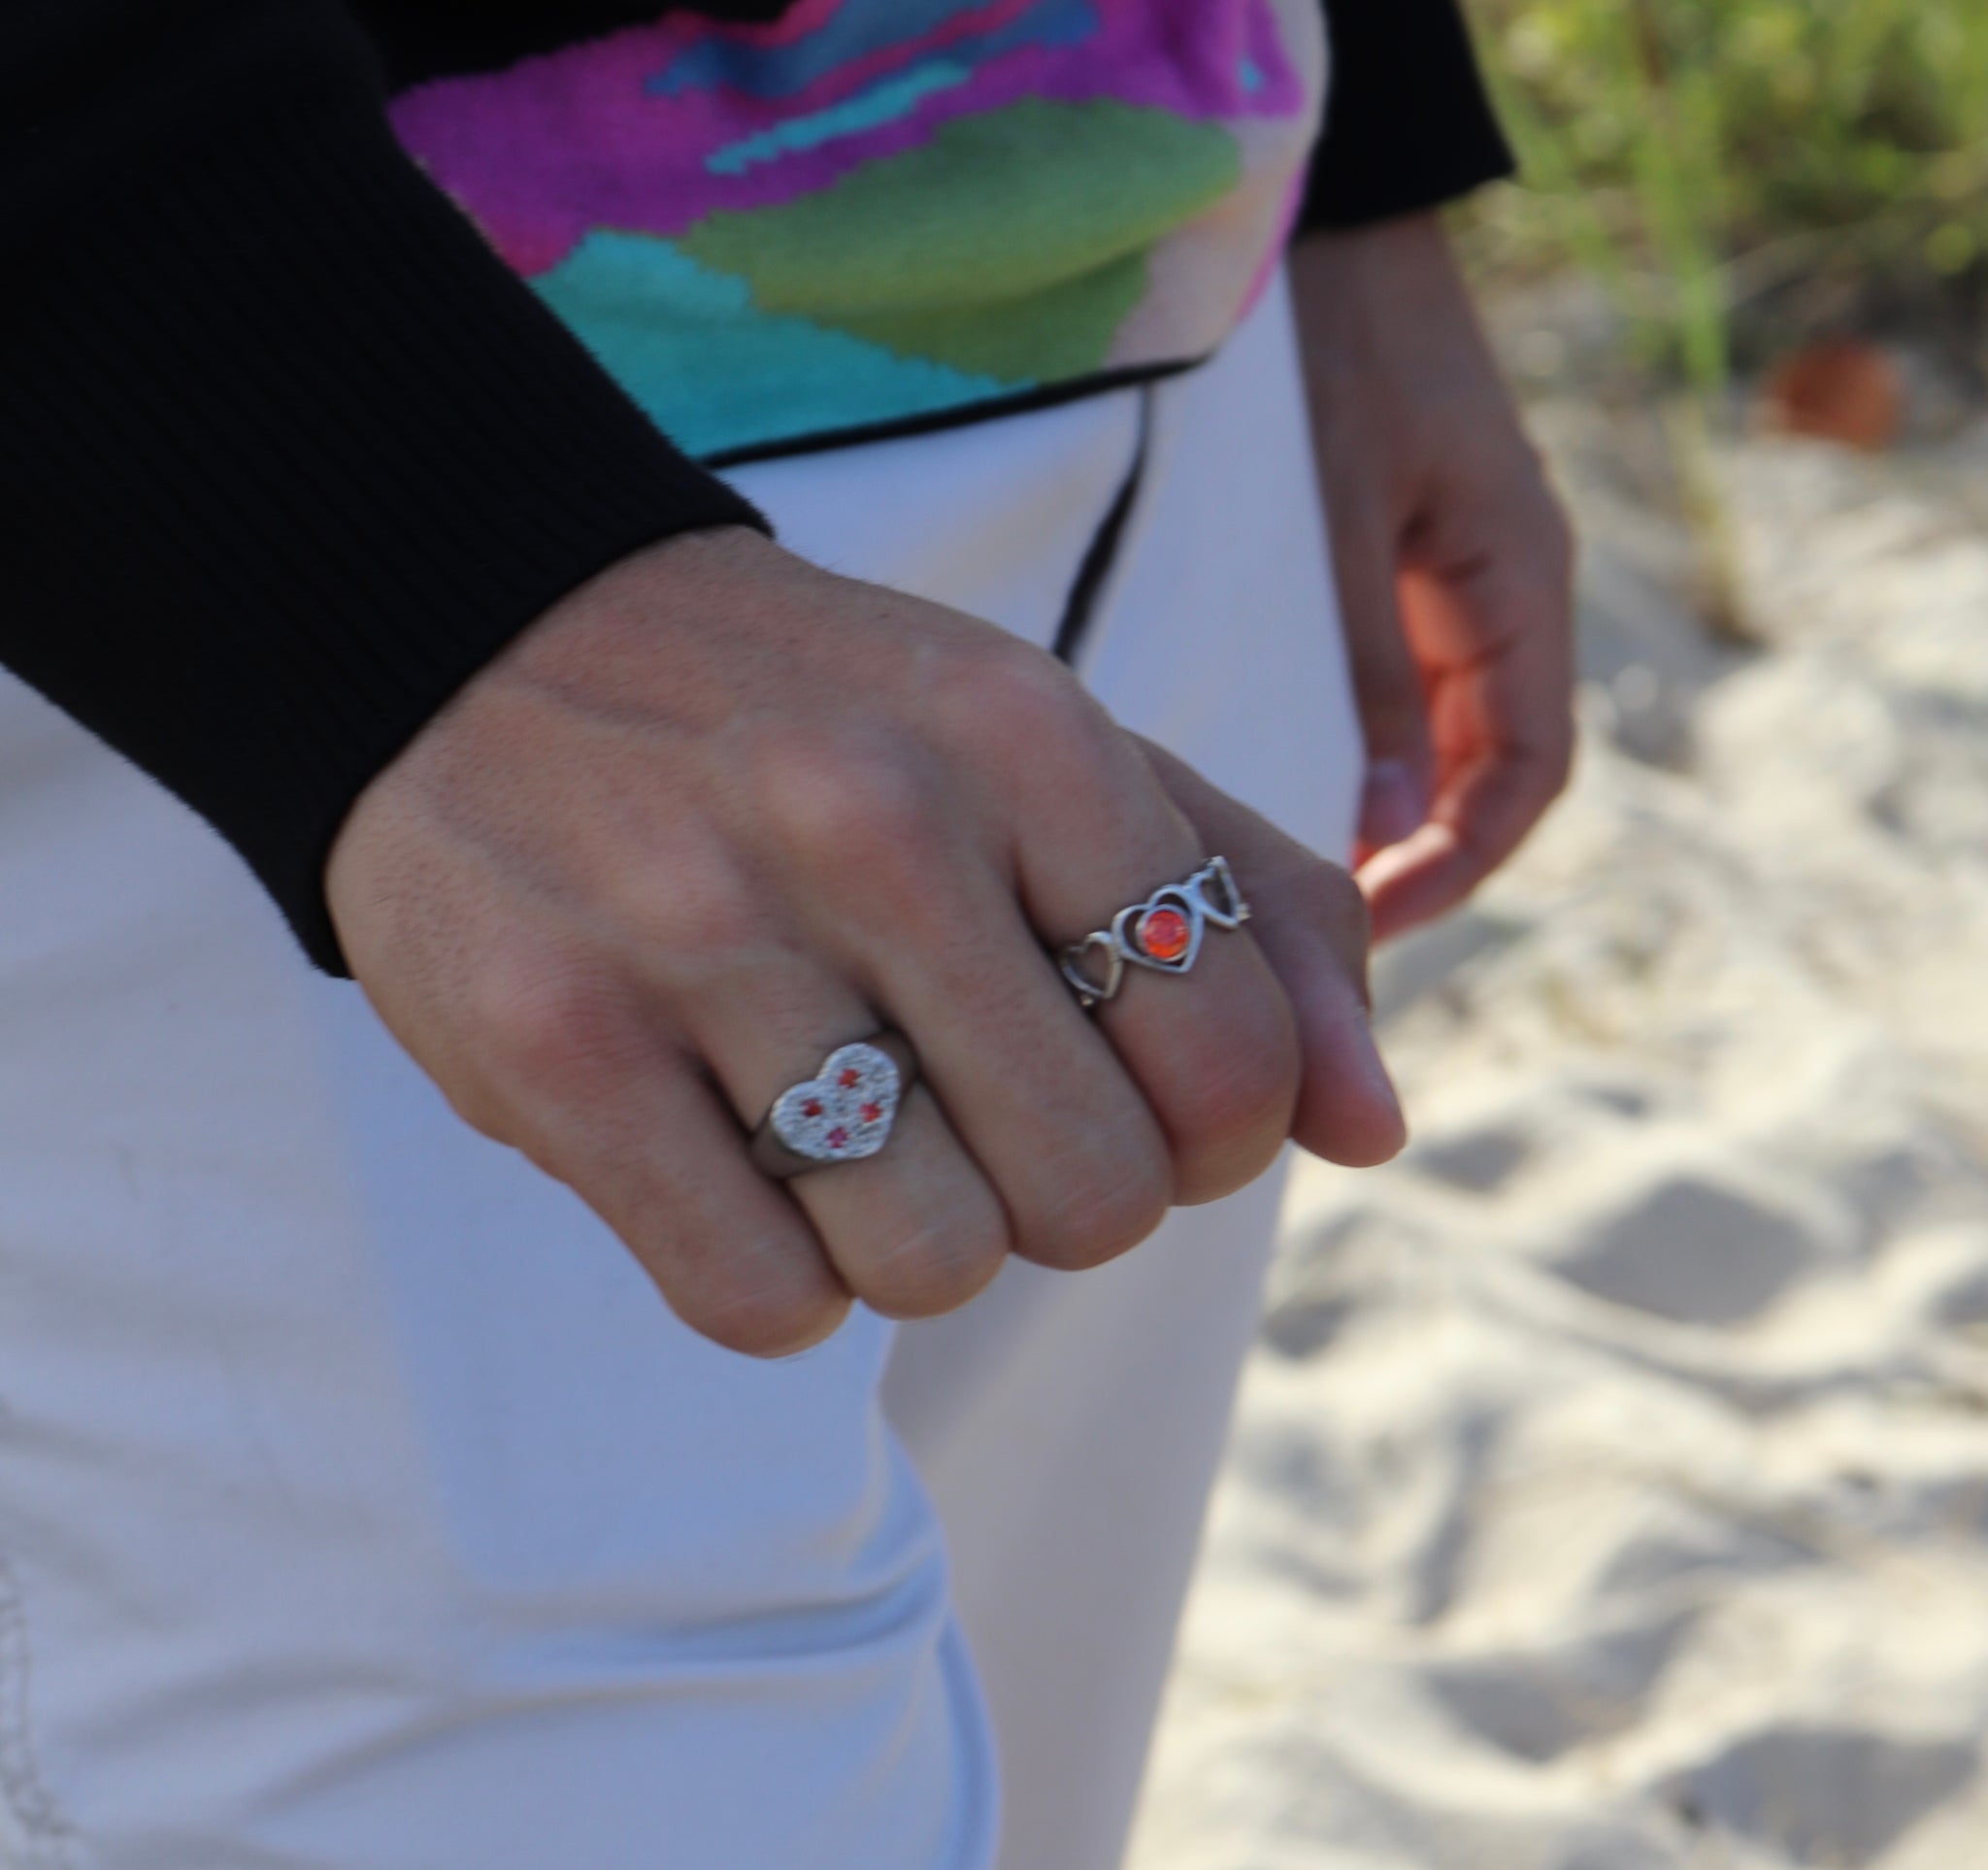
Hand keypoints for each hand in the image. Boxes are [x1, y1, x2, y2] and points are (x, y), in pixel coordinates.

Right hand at [325, 528, 1403, 1358]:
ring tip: (842, 1125)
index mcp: (1035, 739)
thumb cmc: (826, 724)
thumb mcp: (1061, 757)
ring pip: (929, 1266)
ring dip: (907, 1239)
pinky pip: (757, 1301)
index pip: (1237, 1072)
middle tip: (968, 1110)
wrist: (495, 634)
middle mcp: (875, 823)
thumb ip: (1257, 921)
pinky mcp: (552, 1046)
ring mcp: (702, 936)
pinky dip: (777, 1281)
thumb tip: (1378, 1133)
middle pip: (1096, 1201)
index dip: (1208, 1141)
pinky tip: (738, 1167)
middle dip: (1055, 1196)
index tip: (1120, 1092)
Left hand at [1289, 213, 1575, 940]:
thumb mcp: (1342, 522)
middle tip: (1327, 930)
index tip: (1376, 921)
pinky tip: (1304, 789)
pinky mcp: (1410, 568)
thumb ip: (1370, 672)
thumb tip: (1386, 825)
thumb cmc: (1340, 358)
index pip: (1525, 771)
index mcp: (1521, 585)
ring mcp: (1461, 583)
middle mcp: (1507, 596)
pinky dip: (1371, 752)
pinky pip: (1410, 688)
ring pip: (1450, 738)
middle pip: (1493, 770)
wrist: (1335, 237)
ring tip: (1309, 884)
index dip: (1461, 861)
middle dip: (1425, 858)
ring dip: (1397, 816)